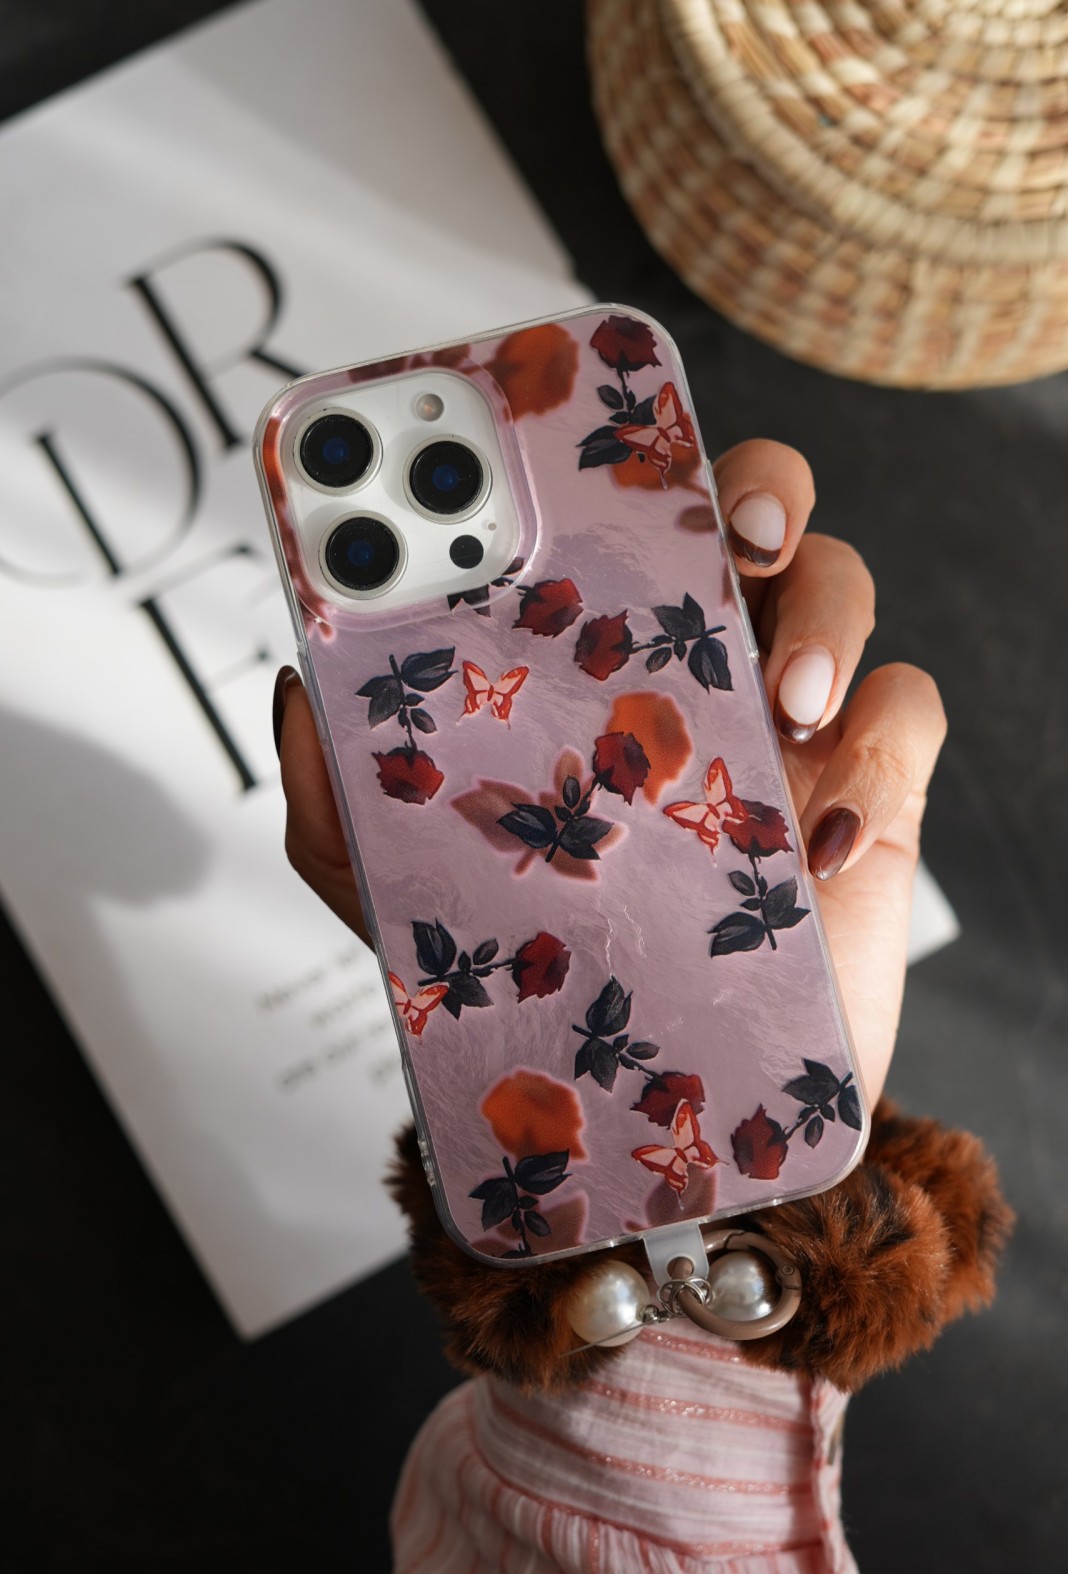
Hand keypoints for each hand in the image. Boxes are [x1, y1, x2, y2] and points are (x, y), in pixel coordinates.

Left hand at [274, 438, 944, 1107]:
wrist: (671, 1106)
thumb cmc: (544, 978)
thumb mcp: (403, 895)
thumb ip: (337, 798)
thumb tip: (297, 681)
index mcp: (591, 663)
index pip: (603, 521)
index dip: (597, 455)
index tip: (582, 452)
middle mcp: (694, 667)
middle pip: (745, 507)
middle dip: (752, 483)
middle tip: (731, 523)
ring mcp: (787, 723)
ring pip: (839, 584)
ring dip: (827, 609)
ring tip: (784, 697)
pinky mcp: (870, 793)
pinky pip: (906, 713)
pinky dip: (880, 742)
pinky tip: (823, 834)